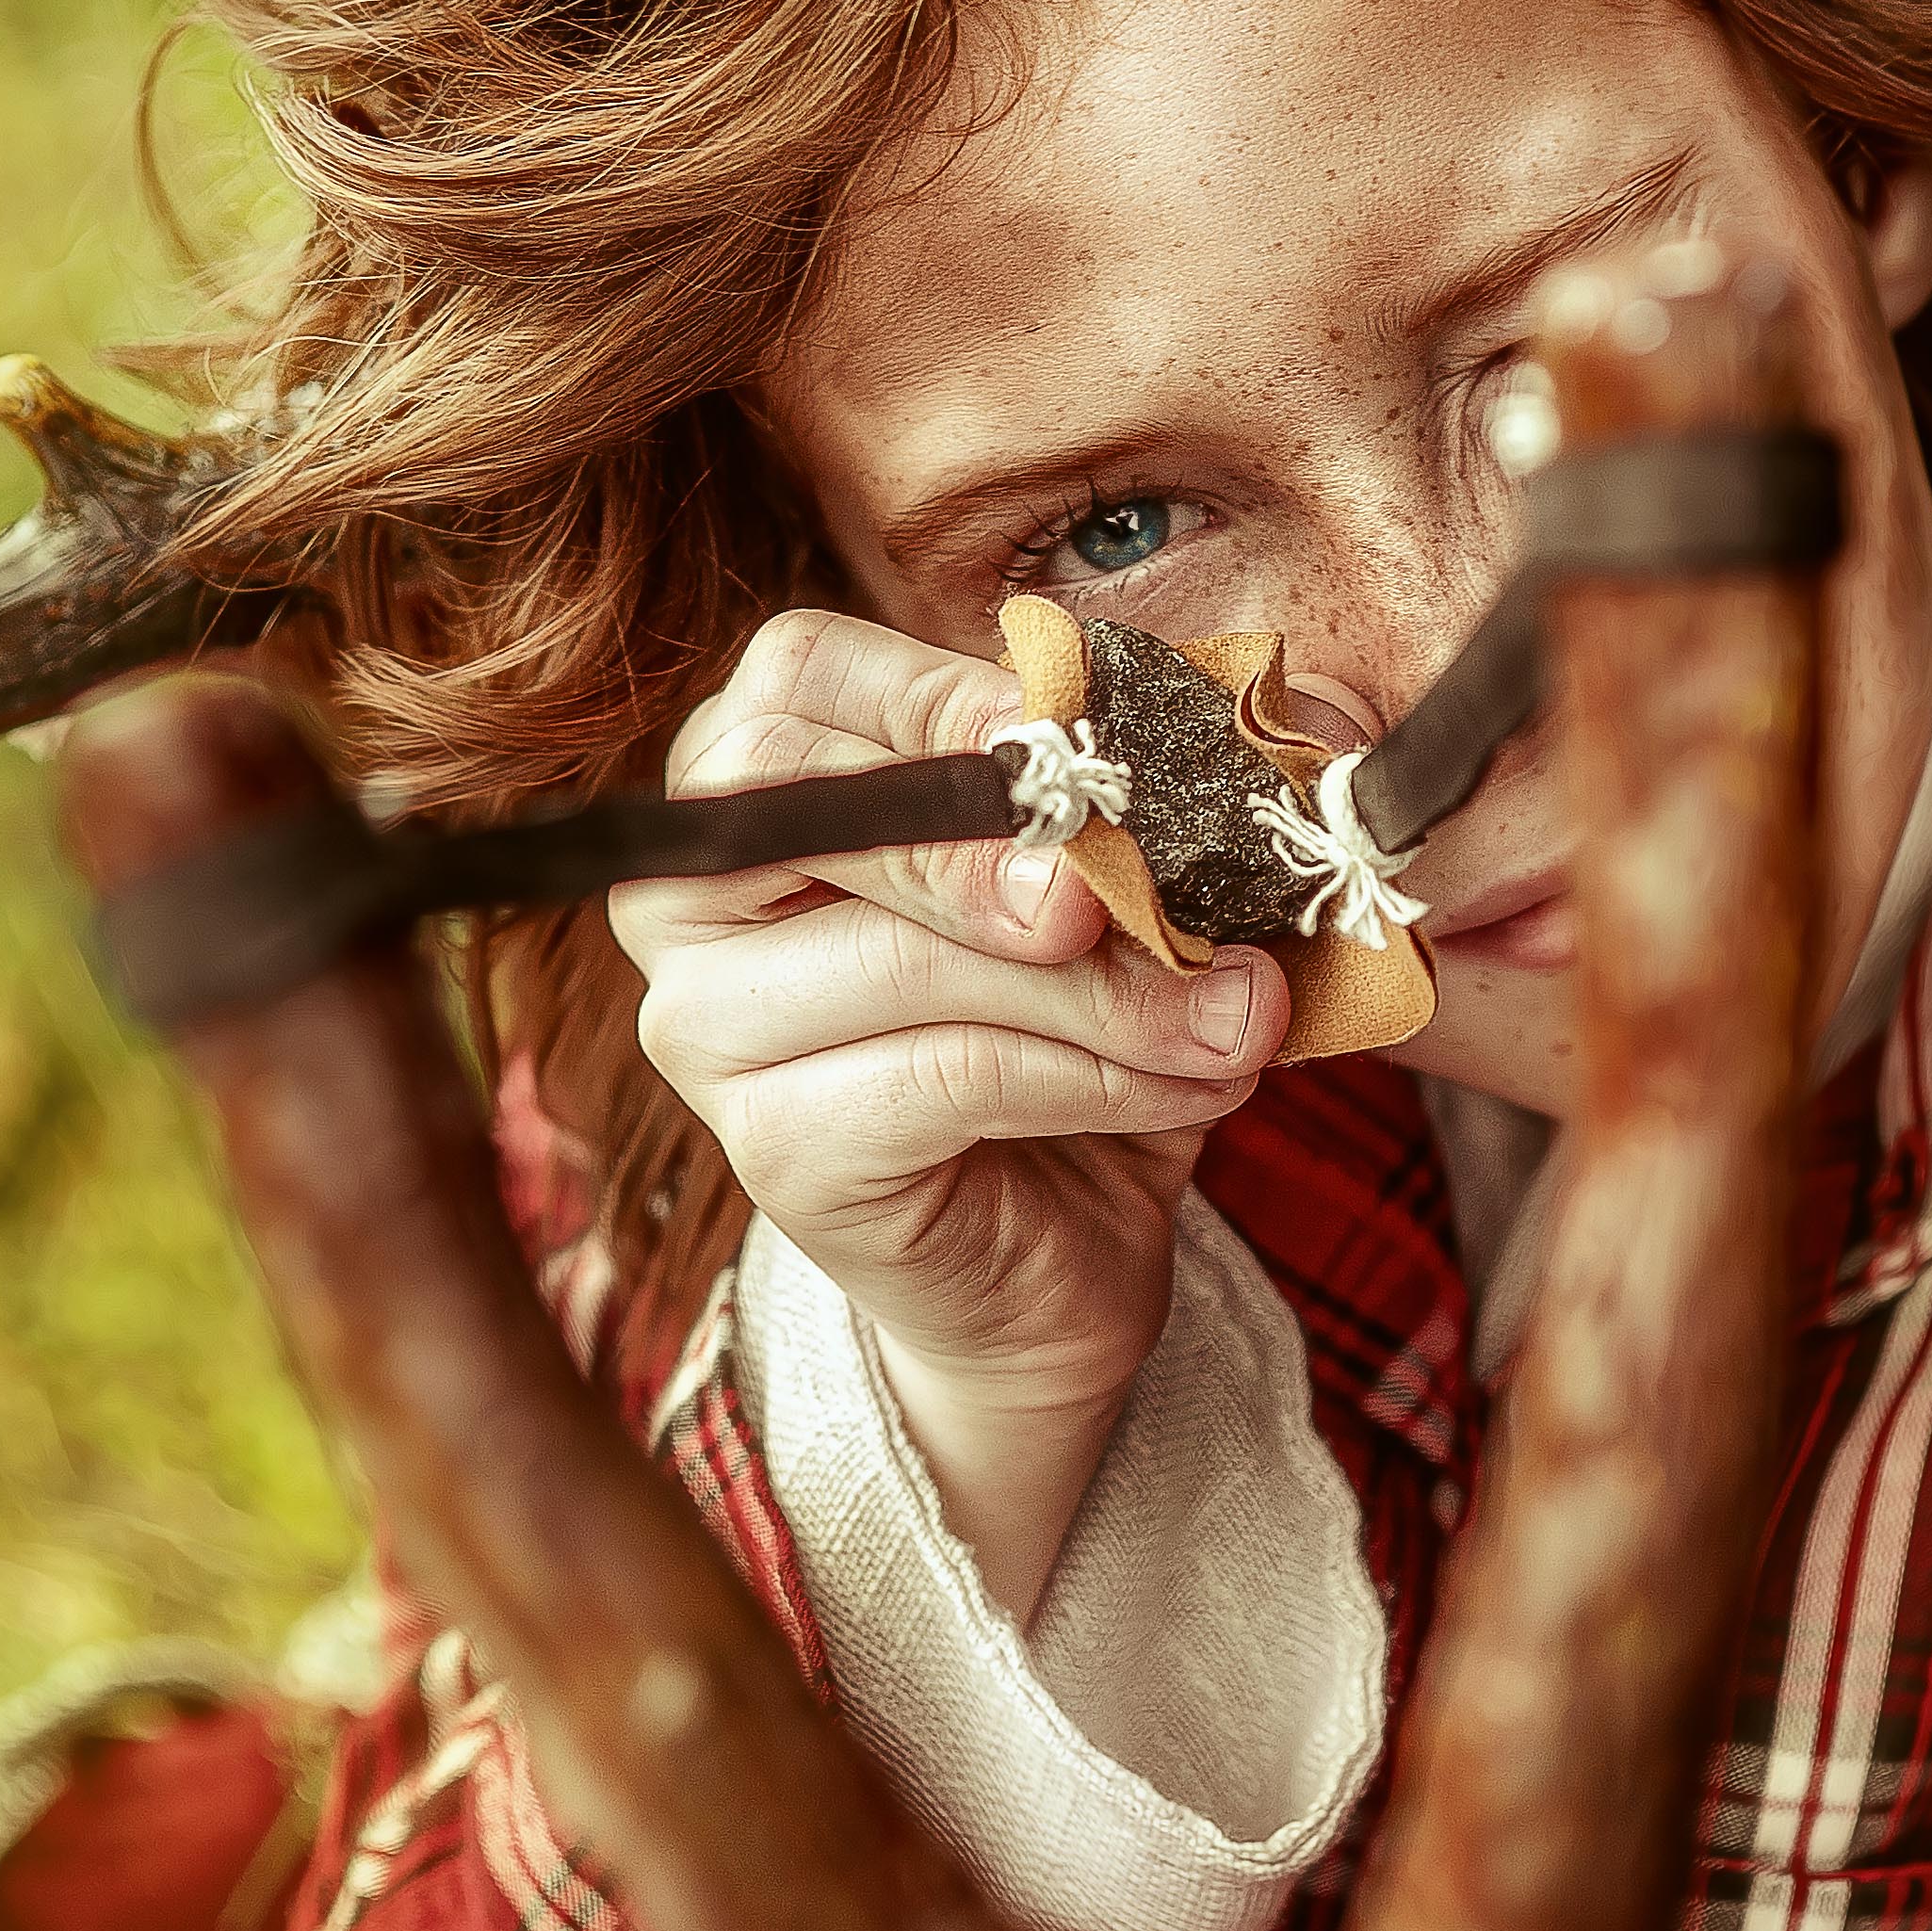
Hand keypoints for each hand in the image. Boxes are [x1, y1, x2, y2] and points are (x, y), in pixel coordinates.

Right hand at [614, 609, 1282, 1612]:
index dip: (941, 698)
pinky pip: (947, 1079)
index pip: (796, 676)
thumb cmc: (1071, 1031)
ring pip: (908, 960)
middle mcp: (689, 898)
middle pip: (813, 806)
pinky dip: (1097, 1075)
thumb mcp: (1110, 885)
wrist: (1058, 1254)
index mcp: (753, 781)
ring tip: (1236, 1014)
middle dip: (995, 840)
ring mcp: (709, 1030)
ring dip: (1106, 987)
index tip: (1079, 746)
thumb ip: (1135, 798)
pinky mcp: (774, 1149)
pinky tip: (1195, 1081)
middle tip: (1130, 895)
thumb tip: (1241, 730)